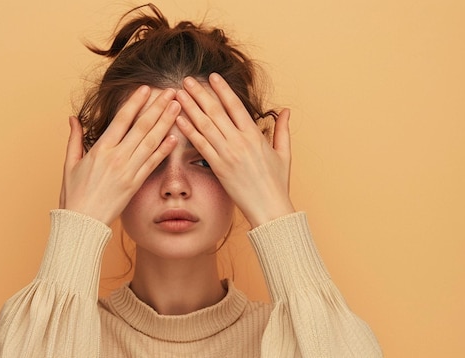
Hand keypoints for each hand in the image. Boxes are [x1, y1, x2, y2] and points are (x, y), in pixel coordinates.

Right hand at [59, 86, 179, 224]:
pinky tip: (174, 137)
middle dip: (158, 107)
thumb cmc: (74, 194)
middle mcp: (116, 157)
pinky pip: (152, 163)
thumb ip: (75, 139)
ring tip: (177, 108)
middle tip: (171, 92)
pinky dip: (164, 150)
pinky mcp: (135, 184)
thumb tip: (73, 118)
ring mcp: (128, 171)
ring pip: (151, 142)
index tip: (147, 89)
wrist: (82, 222)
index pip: (122, 119)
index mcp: (100, 149)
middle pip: (142, 127)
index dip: (136, 102)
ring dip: (166, 123)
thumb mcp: (70, 163)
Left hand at [175, 74, 293, 227]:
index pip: (235, 106)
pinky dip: (188, 130)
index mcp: (254, 135)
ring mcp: (227, 154)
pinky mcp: (217, 168)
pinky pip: (200, 145)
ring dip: (189, 108)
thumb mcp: (284, 153)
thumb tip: (285, 110)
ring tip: (178, 94)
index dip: (222, 89)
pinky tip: (178, 119)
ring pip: (204, 125)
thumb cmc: (277, 182)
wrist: (269, 208)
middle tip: (187, 80)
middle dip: (200, 94)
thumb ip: (282, 129)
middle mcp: (239, 142)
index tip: (212, 76)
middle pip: (215, 112)